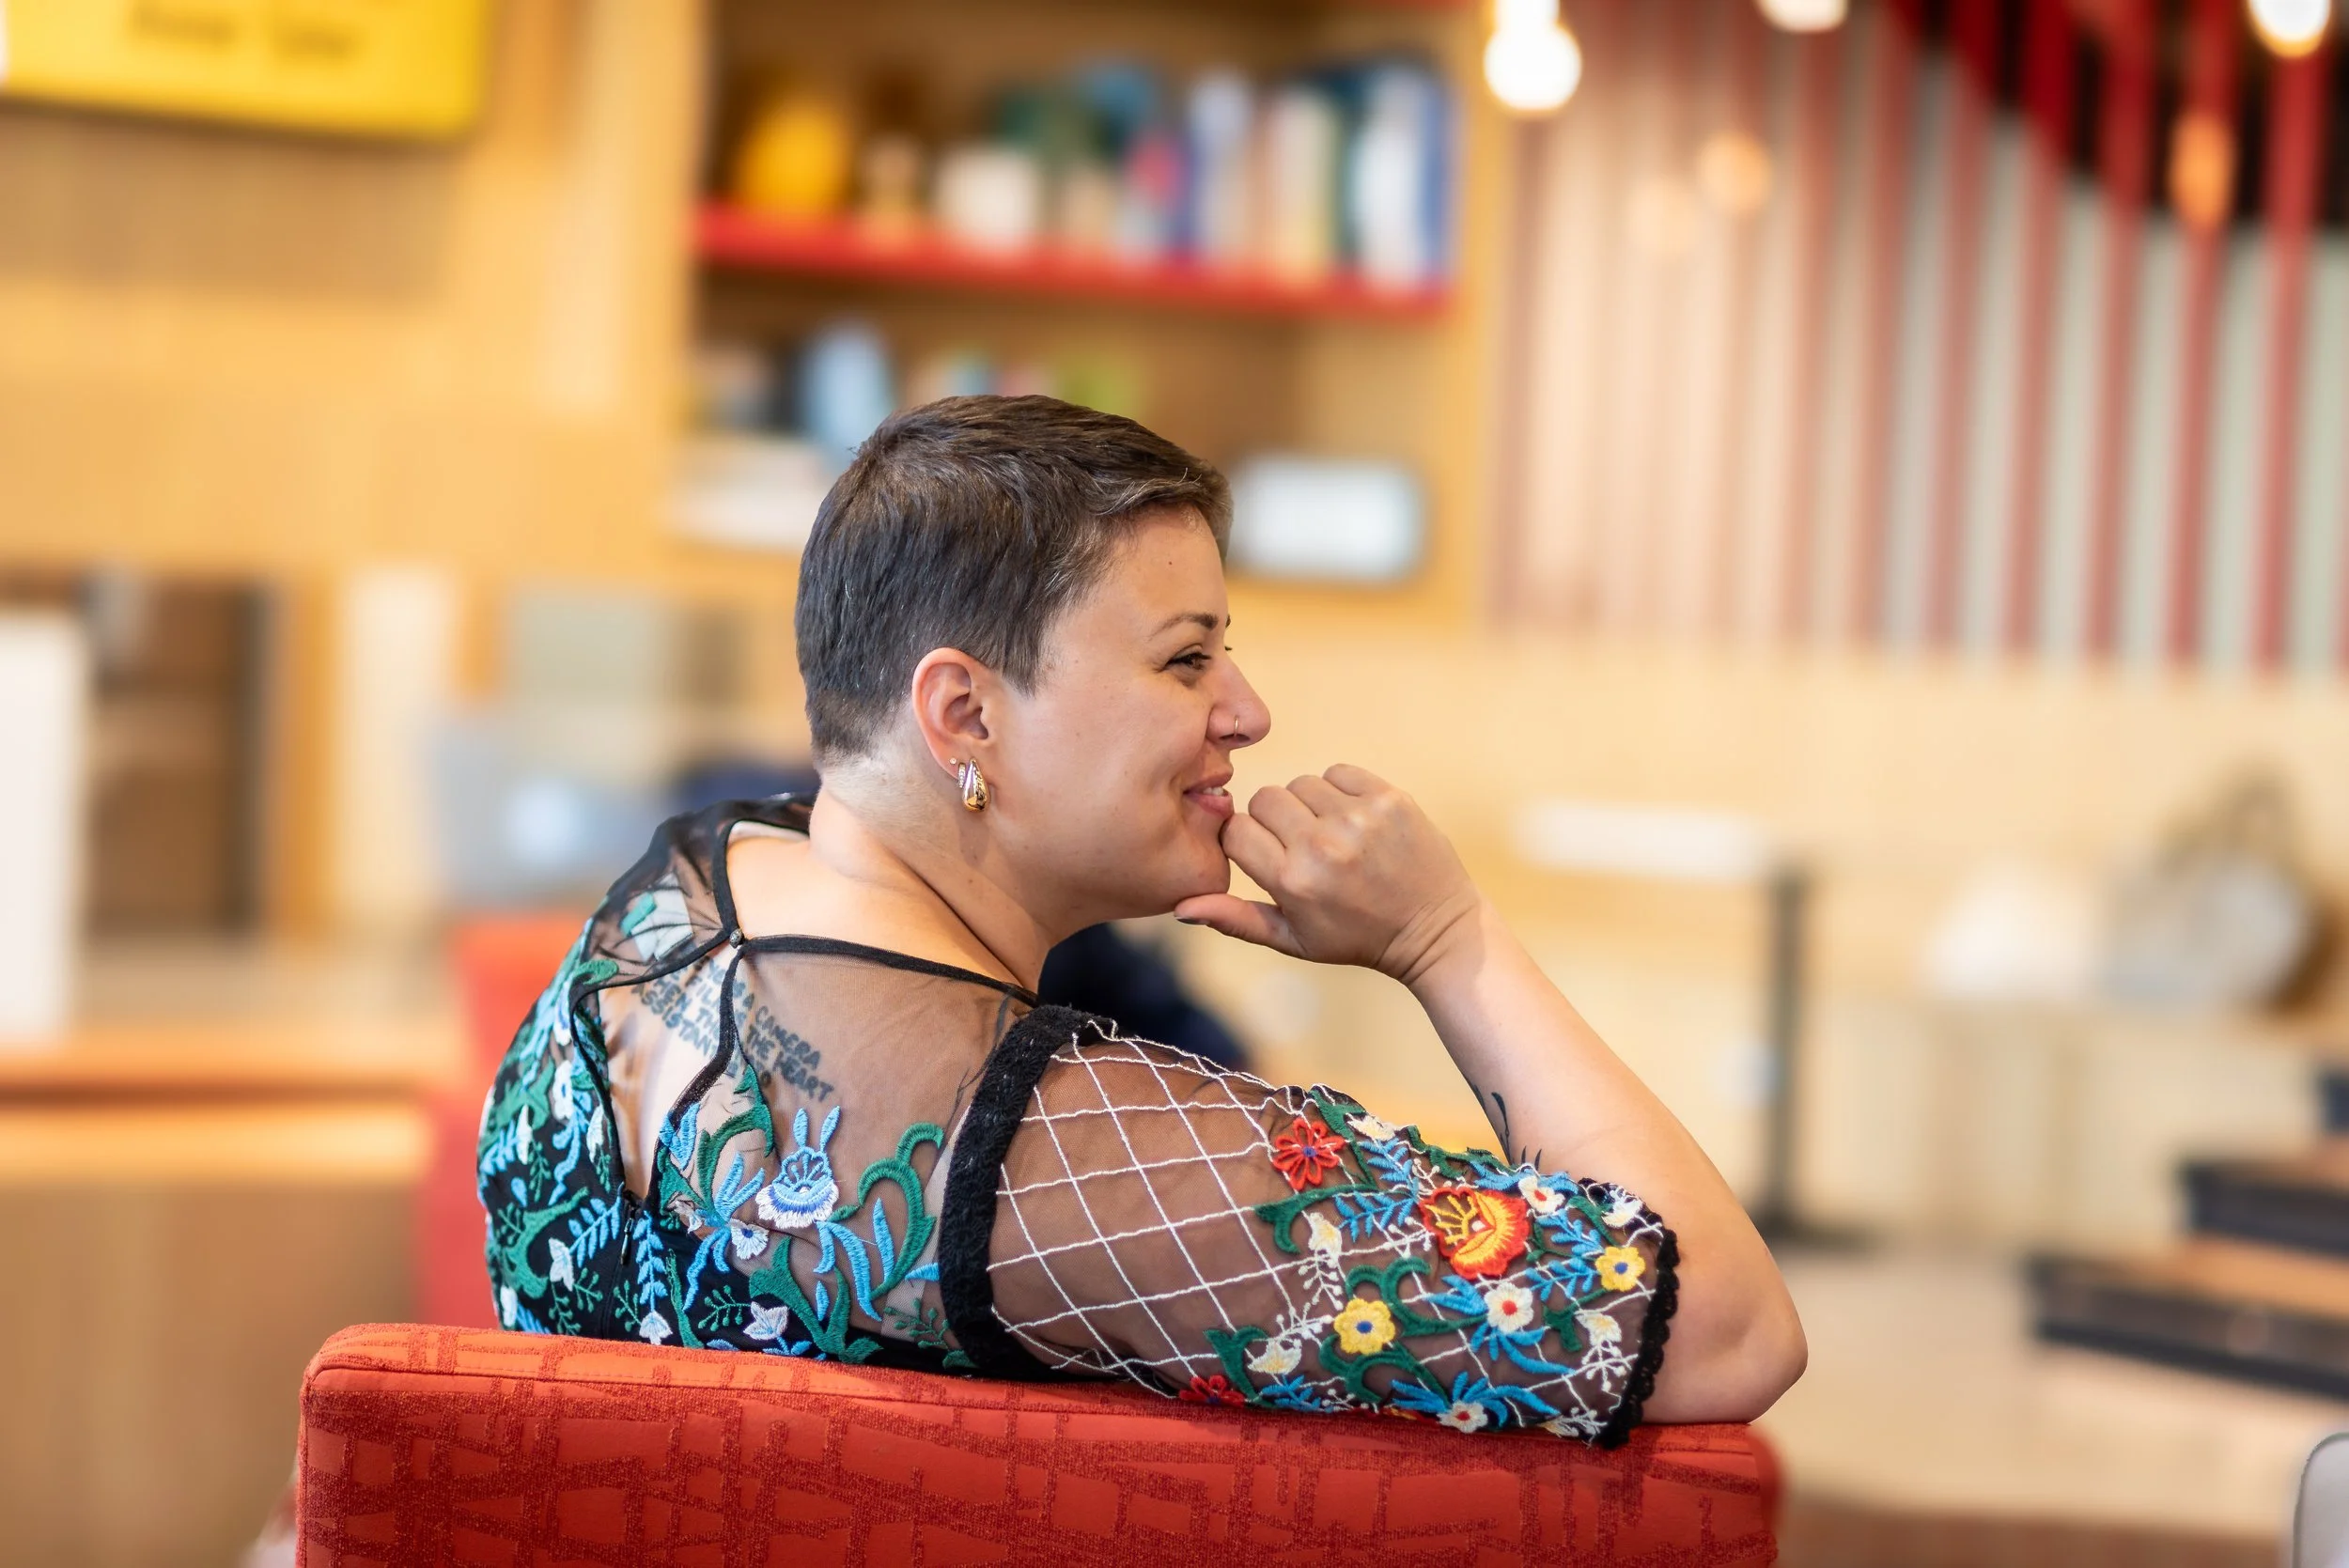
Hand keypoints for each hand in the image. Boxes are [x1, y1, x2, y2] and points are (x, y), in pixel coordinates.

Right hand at [1173, 764, 1482, 984]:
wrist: (1434, 929)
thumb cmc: (1356, 938)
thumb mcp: (1292, 940)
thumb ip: (1235, 919)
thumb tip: (1179, 908)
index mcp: (1293, 881)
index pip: (1236, 831)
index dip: (1245, 841)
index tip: (1265, 856)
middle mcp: (1323, 845)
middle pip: (1265, 799)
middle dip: (1275, 821)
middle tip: (1301, 848)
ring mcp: (1359, 818)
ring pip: (1300, 783)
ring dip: (1308, 806)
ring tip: (1332, 837)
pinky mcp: (1389, 798)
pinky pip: (1338, 772)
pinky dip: (1340, 792)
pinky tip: (1355, 822)